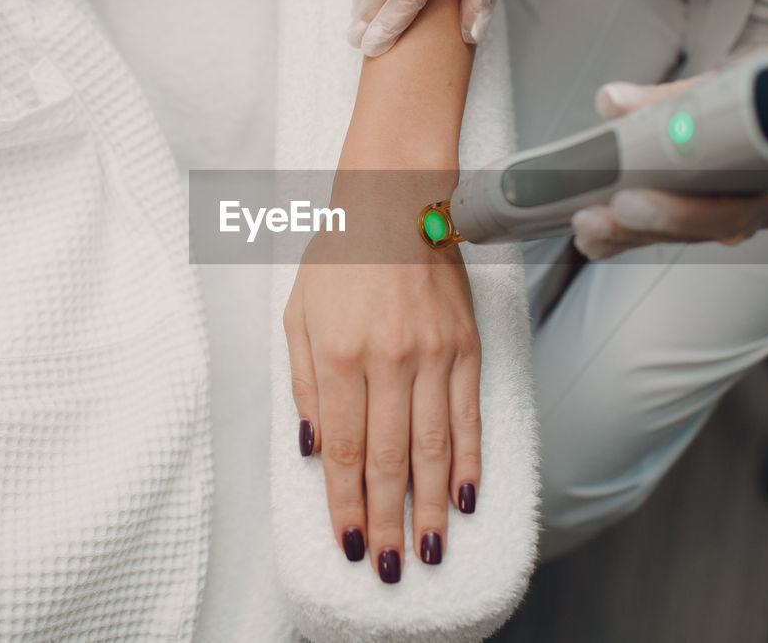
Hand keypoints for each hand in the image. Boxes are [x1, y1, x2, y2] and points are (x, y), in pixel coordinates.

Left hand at [283, 179, 481, 582]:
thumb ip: (302, 384)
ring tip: (430, 551)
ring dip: (431, 507)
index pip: (341, 450)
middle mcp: (389, 361)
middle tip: (391, 568)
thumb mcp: (297, 313)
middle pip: (387, 460)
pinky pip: (470, 415)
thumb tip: (310, 449)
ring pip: (434, 448)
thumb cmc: (339, 254)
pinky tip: (467, 497)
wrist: (397, 198)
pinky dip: (470, 461)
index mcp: (339, 354)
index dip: (343, 505)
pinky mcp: (467, 346)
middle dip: (387, 521)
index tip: (348, 544)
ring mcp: (435, 355)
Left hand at [571, 1, 767, 258]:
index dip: (676, 211)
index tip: (628, 200)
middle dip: (640, 225)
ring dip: (628, 233)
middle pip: (700, 227)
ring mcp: (741, 212)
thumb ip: (669, 98)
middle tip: (592, 218)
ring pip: (683, 233)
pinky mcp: (713, 212)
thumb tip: (612, 102)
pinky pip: (673, 229)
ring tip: (585, 228)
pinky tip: (594, 237)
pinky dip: (632, 232)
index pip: (729, 204)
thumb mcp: (730, 81)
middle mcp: (765, 202)